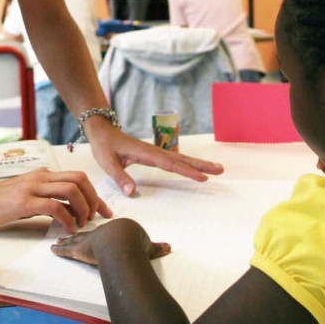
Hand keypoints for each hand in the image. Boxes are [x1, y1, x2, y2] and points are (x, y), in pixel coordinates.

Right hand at [0, 169, 112, 233]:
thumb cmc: (1, 202)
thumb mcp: (30, 197)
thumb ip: (51, 200)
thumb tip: (73, 211)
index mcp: (44, 174)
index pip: (78, 177)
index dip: (95, 194)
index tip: (104, 211)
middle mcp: (42, 177)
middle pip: (80, 179)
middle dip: (94, 199)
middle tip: (95, 218)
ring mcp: (34, 187)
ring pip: (71, 189)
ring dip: (83, 208)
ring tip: (82, 223)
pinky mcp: (25, 201)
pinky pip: (55, 207)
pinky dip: (67, 219)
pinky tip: (68, 229)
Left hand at [50, 218, 170, 266]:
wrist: (123, 242)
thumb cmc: (135, 243)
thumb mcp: (147, 246)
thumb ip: (155, 247)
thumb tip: (169, 246)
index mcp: (113, 231)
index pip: (103, 231)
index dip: (97, 232)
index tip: (93, 230)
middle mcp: (98, 234)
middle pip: (86, 232)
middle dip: (76, 231)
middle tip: (68, 229)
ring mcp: (87, 241)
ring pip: (73, 240)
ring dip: (66, 240)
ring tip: (57, 240)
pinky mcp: (79, 250)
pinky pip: (66, 250)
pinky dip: (59, 250)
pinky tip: (52, 249)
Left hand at [86, 119, 223, 195]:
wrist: (103, 131)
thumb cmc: (104, 146)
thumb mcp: (107, 162)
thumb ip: (119, 177)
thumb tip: (132, 192)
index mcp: (146, 153)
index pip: (170, 164)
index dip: (187, 171)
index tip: (203, 178)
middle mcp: (155, 151)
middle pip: (182, 159)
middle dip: (202, 165)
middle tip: (221, 170)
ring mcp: (156, 152)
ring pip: (181, 158)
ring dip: (198, 164)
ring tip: (216, 169)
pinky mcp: (154, 154)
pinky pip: (174, 160)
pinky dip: (188, 164)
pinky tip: (195, 168)